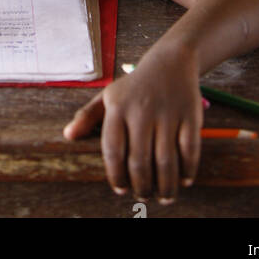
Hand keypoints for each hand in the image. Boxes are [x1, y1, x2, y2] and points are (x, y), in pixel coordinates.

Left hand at [64, 41, 202, 201]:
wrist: (171, 61)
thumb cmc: (135, 85)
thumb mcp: (109, 95)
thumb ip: (87, 116)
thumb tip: (68, 136)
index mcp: (118, 107)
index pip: (113, 150)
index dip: (116, 175)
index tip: (120, 189)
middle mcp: (142, 110)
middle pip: (140, 161)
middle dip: (141, 186)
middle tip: (143, 196)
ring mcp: (167, 113)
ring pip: (165, 160)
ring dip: (165, 185)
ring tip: (164, 197)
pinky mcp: (190, 115)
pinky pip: (189, 150)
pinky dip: (187, 170)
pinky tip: (184, 181)